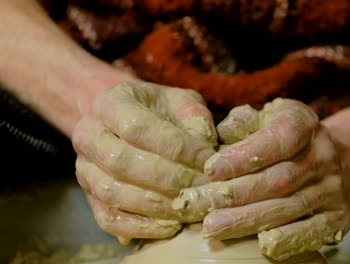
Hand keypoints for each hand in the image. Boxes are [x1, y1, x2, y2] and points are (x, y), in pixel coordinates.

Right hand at [72, 82, 216, 243]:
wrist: (126, 123)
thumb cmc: (160, 111)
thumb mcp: (180, 101)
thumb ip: (195, 117)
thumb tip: (207, 149)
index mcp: (110, 103)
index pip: (138, 128)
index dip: (178, 148)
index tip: (210, 160)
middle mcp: (89, 135)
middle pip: (122, 163)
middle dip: (169, 179)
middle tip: (204, 188)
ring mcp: (84, 169)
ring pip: (113, 193)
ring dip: (157, 206)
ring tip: (191, 207)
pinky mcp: (89, 197)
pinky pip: (109, 219)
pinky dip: (140, 227)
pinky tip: (172, 226)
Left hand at [173, 98, 349, 260]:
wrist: (343, 160)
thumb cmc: (291, 139)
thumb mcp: (271, 117)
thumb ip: (245, 122)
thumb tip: (221, 132)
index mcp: (304, 125)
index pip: (277, 140)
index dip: (244, 156)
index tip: (211, 170)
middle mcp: (323, 157)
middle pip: (278, 180)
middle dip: (235, 195)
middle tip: (199, 204)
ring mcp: (333, 190)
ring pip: (288, 207)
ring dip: (248, 220)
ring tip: (214, 226)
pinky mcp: (338, 217)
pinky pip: (313, 232)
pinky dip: (286, 240)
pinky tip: (260, 244)